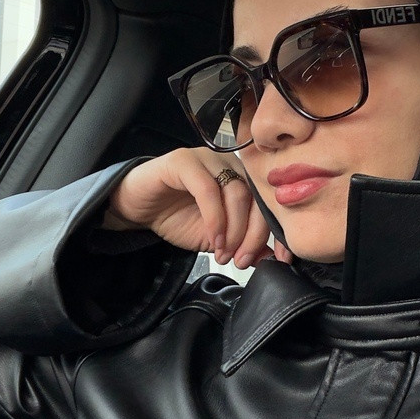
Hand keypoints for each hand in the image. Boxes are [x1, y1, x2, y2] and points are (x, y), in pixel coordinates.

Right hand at [103, 149, 275, 269]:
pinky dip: (214, 217)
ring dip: (234, 229)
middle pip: (256, 198)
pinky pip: (207, 188)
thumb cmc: (175, 217)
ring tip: (224, 252)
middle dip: (253, 235)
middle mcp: (229, 164)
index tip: (282, 259)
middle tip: (242, 260)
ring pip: (236, 192)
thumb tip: (271, 258)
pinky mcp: (183, 160)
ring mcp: (207, 158)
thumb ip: (242, 245)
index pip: (269, 203)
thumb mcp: (215, 240)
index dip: (277, 232)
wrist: (137, 209)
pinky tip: (212, 237)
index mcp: (242, 179)